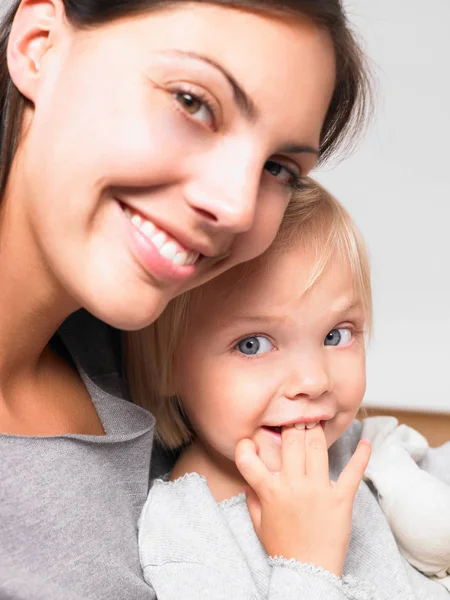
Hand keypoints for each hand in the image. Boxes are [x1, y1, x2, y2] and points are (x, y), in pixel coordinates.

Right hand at [235, 424, 370, 576]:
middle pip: (291, 441)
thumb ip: (252, 499)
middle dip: (292, 424)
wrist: (309, 573)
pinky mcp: (341, 499)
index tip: (251, 439)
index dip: (246, 445)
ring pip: (317, 447)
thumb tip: (249, 480)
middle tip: (295, 419)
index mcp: (270, 491)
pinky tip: (366, 442)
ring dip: (317, 430)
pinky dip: (362, 456)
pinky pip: (353, 472)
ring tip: (318, 422)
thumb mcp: (259, 524)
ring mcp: (318, 490)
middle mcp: (293, 485)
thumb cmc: (284, 549)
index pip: (249, 459)